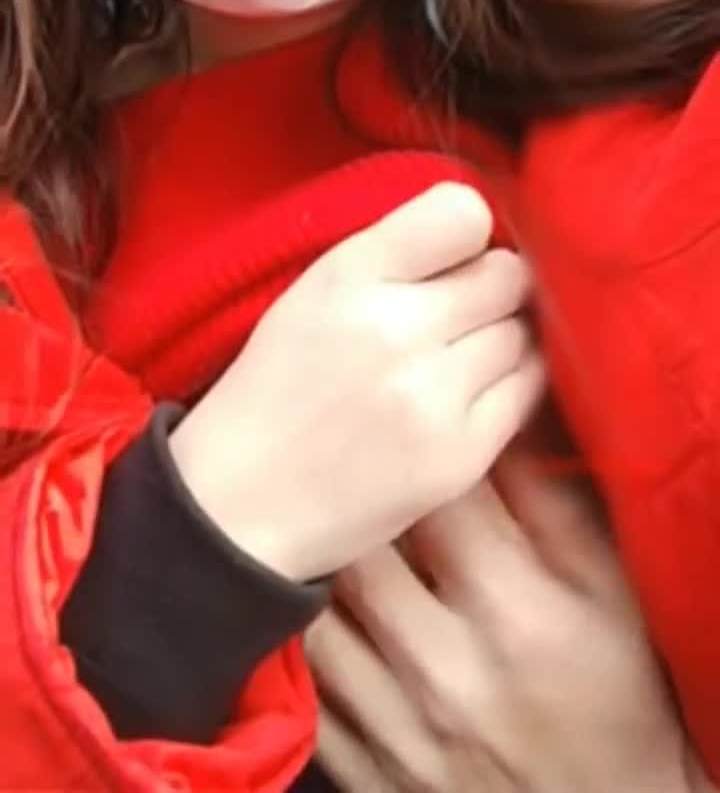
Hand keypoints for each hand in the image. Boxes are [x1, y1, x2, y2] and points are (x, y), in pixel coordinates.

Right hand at [170, 183, 543, 579]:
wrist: (240, 504)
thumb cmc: (278, 386)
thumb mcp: (312, 292)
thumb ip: (393, 251)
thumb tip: (482, 228)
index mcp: (348, 275)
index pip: (462, 213)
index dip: (467, 233)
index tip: (454, 255)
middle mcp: (396, 329)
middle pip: (507, 275)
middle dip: (491, 288)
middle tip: (460, 313)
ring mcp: (433, 395)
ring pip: (522, 334)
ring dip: (500, 339)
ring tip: (456, 360)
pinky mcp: (461, 454)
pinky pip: (527, 391)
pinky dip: (507, 387)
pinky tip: (469, 396)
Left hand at [307, 452, 706, 792]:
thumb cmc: (615, 695)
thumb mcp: (610, 596)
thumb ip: (554, 507)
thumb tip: (500, 426)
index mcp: (513, 614)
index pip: (435, 499)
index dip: (419, 451)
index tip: (414, 432)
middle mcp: (443, 670)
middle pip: (361, 551)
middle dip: (356, 501)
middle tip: (356, 472)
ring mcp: (396, 727)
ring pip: (321, 614)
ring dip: (322, 565)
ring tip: (330, 529)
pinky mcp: (364, 770)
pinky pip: (307, 685)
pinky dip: (306, 638)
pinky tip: (322, 604)